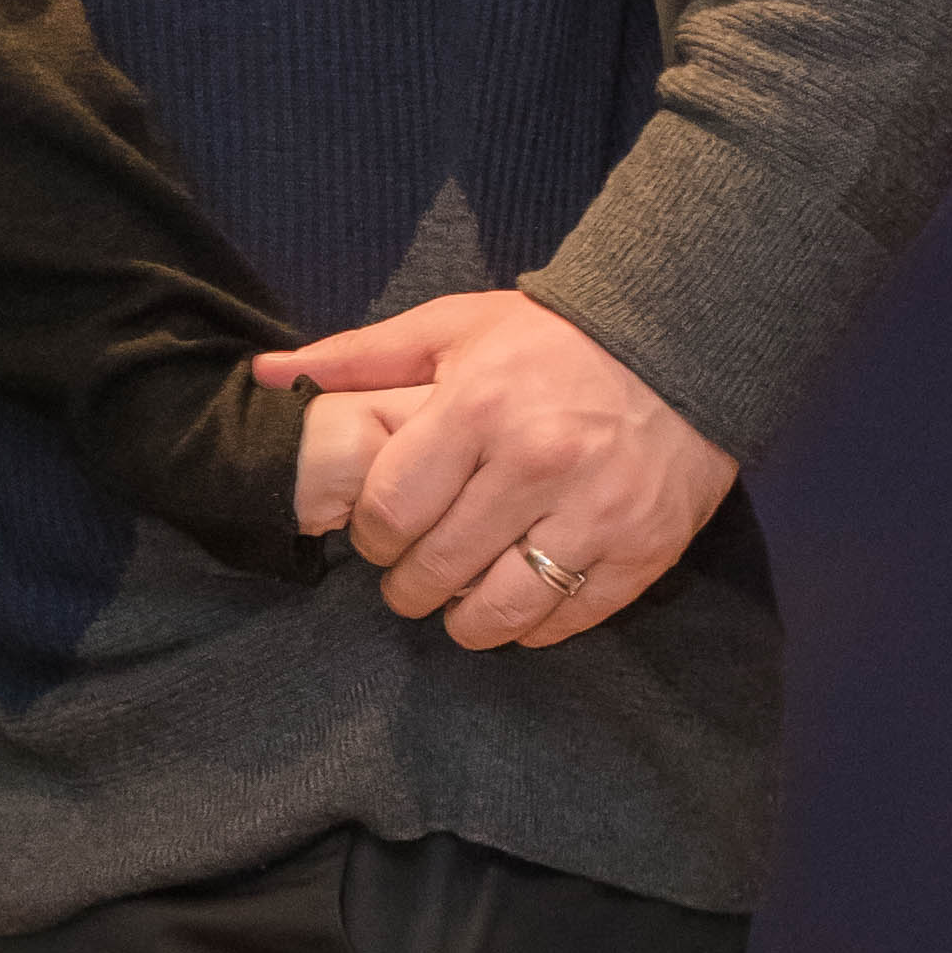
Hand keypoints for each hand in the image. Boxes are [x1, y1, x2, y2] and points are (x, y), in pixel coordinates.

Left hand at [263, 292, 735, 648]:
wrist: (684, 335)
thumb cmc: (552, 337)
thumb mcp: (452, 327)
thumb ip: (359, 358)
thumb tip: (267, 374)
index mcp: (480, 409)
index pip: (391, 512)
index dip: (372, 537)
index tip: (381, 534)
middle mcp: (537, 466)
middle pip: (436, 570)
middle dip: (409, 584)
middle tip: (413, 573)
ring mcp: (597, 513)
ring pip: (499, 612)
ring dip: (463, 621)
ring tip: (458, 601)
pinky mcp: (644, 549)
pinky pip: (567, 620)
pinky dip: (532, 626)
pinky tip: (518, 601)